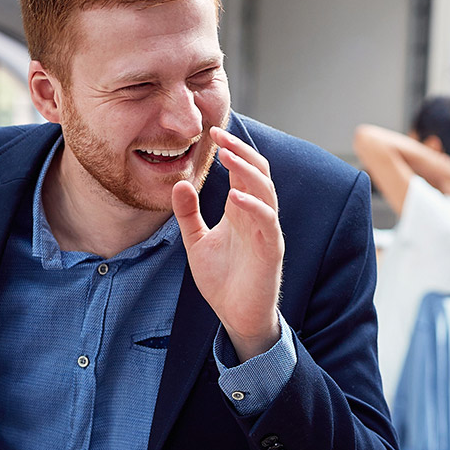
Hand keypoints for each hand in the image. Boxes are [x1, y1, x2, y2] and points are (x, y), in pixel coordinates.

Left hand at [173, 126, 282, 359]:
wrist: (236, 316)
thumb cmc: (222, 280)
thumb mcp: (196, 241)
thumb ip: (188, 214)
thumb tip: (178, 183)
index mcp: (241, 210)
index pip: (242, 170)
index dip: (231, 149)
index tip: (211, 133)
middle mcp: (257, 215)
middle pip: (258, 172)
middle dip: (240, 151)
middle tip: (219, 136)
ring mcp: (266, 231)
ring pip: (266, 191)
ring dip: (247, 171)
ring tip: (228, 156)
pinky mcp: (271, 250)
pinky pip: (267, 222)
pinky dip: (253, 206)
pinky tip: (236, 197)